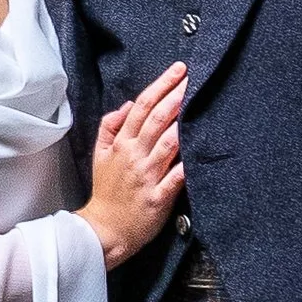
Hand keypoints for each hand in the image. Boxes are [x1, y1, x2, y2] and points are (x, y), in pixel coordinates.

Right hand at [77, 64, 185, 268]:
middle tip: (194, 77)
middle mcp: (135, 156)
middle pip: (158, 118)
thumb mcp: (99, 155)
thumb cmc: (106, 193)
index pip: (142, 107)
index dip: (160, 86)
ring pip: (169, 142)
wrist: (103, 230)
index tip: (177, 70)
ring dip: (184, 121)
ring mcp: (147, 176)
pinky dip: (188, 164)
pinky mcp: (158, 197)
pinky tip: (202, 149)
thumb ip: (110, 127)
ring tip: (199, 102)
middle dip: (177, 95)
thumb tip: (127, 105)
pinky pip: (176, 177)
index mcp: (122, 144)